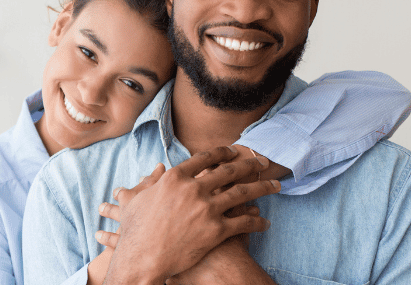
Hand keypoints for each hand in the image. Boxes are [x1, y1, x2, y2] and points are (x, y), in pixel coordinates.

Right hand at [102, 146, 281, 284]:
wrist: (142, 258)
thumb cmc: (135, 231)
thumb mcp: (135, 200)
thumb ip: (148, 181)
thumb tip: (158, 168)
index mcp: (174, 178)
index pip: (204, 159)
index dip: (222, 153)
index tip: (234, 151)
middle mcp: (193, 189)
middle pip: (229, 171)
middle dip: (250, 165)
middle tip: (263, 161)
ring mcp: (206, 209)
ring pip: (242, 193)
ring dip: (262, 188)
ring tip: (275, 186)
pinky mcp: (216, 230)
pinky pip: (243, 223)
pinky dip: (257, 221)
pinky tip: (266, 222)